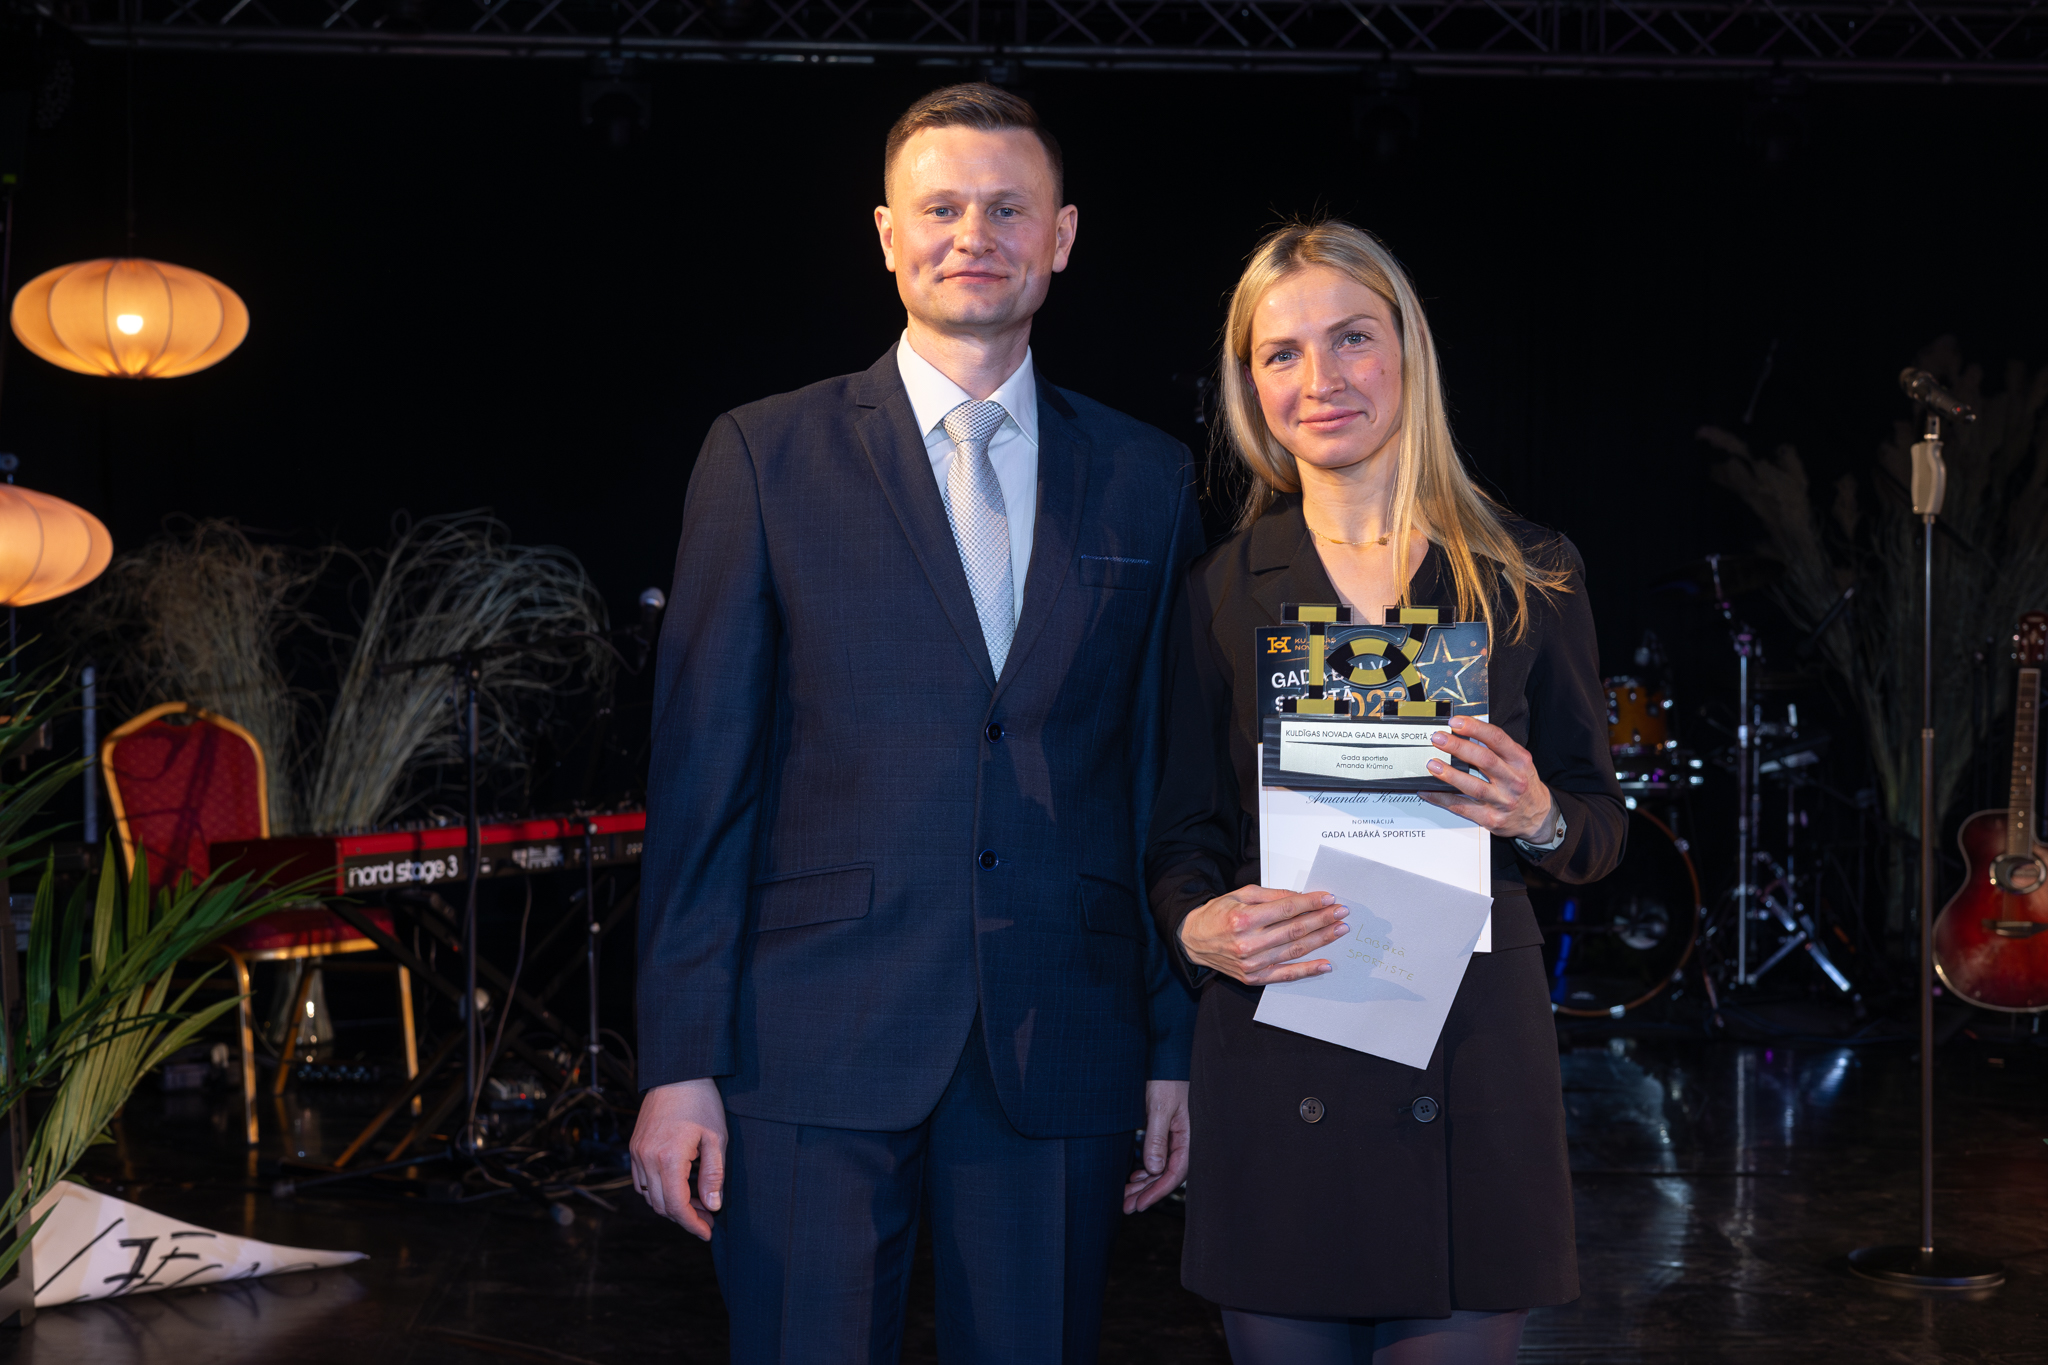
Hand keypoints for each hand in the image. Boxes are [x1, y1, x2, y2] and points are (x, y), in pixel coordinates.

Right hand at [629, 1077, 727, 1239]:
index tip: (708, 1232)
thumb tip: (713, 1206)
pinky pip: (642, 1181)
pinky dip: (658, 1191)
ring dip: (671, 1205)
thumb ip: (714, 1175)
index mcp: (668, 1158)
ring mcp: (637, 1153)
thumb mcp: (717, 1139)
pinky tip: (680, 1186)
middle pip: (661, 1205)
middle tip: (708, 1217)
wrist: (677, 1073)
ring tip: (698, 1202)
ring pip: (649, 1196)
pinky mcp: (635, 1147)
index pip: (676, 1205)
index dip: (692, 1224)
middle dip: (685, 1217)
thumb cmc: (701, 1102)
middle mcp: (647, 1159)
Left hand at [1124, 1079, 1189, 1213]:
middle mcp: (1185, 1139)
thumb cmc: (1167, 1079)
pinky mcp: (1168, 1130)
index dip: (1157, 1191)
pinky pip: (1160, 1157)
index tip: (1140, 1205)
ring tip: (1126, 1196)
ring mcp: (1177, 1136)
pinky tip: (1136, 1178)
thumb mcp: (1160, 1108)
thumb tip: (1153, 1169)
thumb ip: (1158, 1138)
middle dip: (1147, 1192)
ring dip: (1145, 1183)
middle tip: (1127, 1207)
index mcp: (1189, 1136)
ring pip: (1161, 1168)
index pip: (1175, 1173)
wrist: (1166, 1057)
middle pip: (1167, 1174)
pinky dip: (1147, 1170)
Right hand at [1178, 885, 1348, 985]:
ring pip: (1295, 950)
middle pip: (1295, 929)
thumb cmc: (1218, 914)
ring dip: (1321, 940)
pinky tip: (1325, 964)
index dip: (1311, 903)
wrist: (1194, 940)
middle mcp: (1248, 942)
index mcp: (1243, 918)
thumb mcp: (1240, 895)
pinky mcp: (1254, 978)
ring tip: (1339, 931)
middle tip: (1342, 913)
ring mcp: (1252, 963)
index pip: (1286, 909)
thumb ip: (1272, 896)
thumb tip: (1301, 898)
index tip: (1329, 899)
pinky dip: (1307, 970)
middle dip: (1322, 920)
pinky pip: (1286, 975)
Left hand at [1419, 713, 1555, 843]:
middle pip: (1484, 760)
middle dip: (1458, 747)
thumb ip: (1497, 749)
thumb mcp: (1519, 763)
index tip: (1455, 722)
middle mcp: (1513, 780)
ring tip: (1432, 764)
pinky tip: (1429, 791)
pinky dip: (1443, 799)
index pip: (1497, 739)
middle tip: (1438, 739)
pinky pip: (1463, 807)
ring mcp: (1503, 801)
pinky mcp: (1491, 819)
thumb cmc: (1523, 785)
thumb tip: (1465, 732)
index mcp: (1520, 761)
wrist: (1538, 818)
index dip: (1475, 728)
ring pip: (1474, 786)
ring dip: (1450, 775)